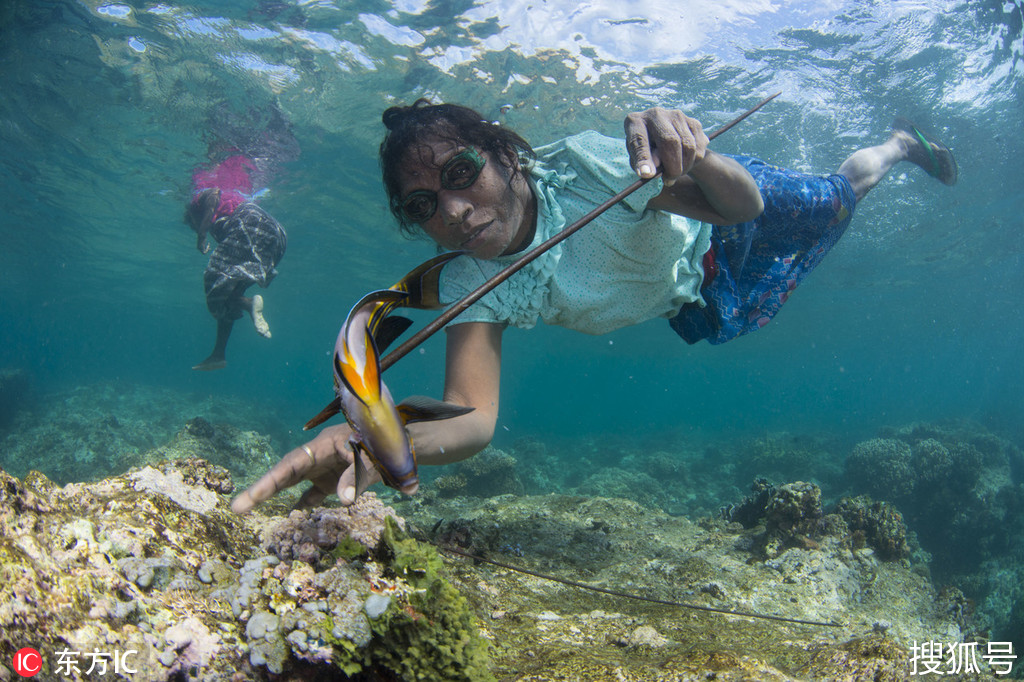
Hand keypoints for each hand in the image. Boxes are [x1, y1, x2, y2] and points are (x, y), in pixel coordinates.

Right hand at [230, 424, 381, 513]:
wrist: (403, 444)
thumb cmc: (385, 444)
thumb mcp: (373, 458)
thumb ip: (357, 477)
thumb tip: (343, 500)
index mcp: (323, 445)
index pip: (292, 464)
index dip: (271, 480)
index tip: (253, 496)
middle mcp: (318, 457)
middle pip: (285, 473)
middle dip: (262, 490)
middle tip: (237, 508)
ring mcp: (324, 469)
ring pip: (294, 483)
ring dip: (275, 496)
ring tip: (248, 510)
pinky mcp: (332, 480)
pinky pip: (312, 494)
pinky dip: (303, 506)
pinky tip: (291, 519)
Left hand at [624, 108, 708, 185]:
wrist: (664, 137)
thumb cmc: (646, 150)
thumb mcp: (637, 158)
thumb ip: (642, 163)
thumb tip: (652, 171)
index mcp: (635, 122)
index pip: (639, 139)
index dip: (643, 158)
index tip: (647, 174)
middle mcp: (656, 114)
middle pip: (670, 140)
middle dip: (672, 166)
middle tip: (669, 180)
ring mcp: (677, 116)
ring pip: (689, 146)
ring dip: (684, 167)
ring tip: (675, 174)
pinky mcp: (693, 122)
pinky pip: (700, 148)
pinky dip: (694, 162)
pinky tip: (684, 164)